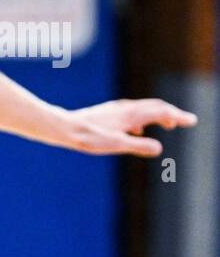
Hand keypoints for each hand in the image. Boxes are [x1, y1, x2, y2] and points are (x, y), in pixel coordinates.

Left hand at [65, 99, 196, 156]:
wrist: (64, 128)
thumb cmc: (88, 137)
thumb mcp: (116, 144)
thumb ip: (138, 146)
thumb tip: (159, 148)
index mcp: (132, 114)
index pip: (162, 111)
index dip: (179, 116)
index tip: (192, 121)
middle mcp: (125, 109)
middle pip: (155, 107)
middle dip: (172, 113)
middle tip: (185, 121)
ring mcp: (116, 110)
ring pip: (143, 110)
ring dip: (158, 116)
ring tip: (167, 124)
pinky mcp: (107, 114)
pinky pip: (131, 115)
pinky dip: (143, 120)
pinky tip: (137, 131)